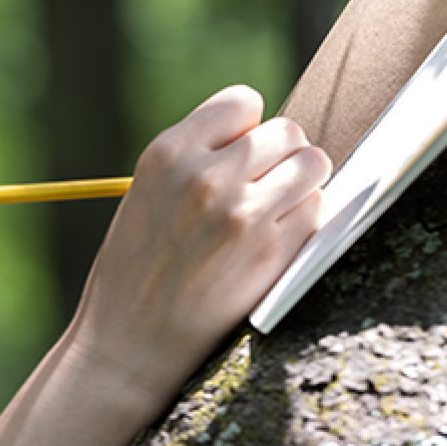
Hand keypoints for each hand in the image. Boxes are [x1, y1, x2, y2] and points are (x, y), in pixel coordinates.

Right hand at [68, 84, 327, 407]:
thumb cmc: (135, 268)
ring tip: (273, 210)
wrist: (128, 344)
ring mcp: (244, 213)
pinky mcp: (273, 252)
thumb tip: (268, 137)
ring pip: (313, 164)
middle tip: (261, 186)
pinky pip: (318, 210)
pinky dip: (306, 220)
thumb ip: (198, 158)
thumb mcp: (148, 192)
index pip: (242, 101)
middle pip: (287, 130)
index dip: (246, 128)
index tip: (237, 154)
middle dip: (280, 155)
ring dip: (302, 183)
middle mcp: (208, 175)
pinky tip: (275, 241)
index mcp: (168, 152)